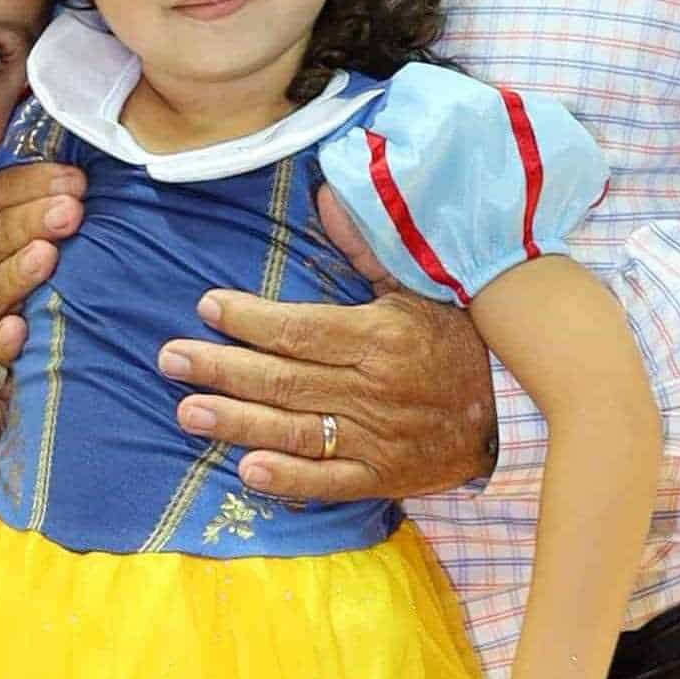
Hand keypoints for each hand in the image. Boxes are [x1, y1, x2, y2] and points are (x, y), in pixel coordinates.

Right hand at [0, 159, 84, 362]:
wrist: (106, 335)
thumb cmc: (96, 259)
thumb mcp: (86, 222)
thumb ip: (79, 193)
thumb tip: (95, 165)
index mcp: (6, 220)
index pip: (1, 193)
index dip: (33, 183)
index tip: (79, 182)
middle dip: (31, 219)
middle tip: (71, 212)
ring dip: (18, 269)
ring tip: (46, 256)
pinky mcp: (1, 349)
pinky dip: (1, 337)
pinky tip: (18, 328)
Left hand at [164, 193, 497, 506]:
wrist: (509, 413)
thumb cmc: (456, 342)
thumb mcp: (421, 287)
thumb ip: (369, 248)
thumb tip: (329, 196)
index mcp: (379, 338)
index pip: (300, 329)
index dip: (248, 320)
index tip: (206, 307)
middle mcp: (372, 390)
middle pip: (283, 380)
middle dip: (222, 369)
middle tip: (170, 359)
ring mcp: (375, 438)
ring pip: (295, 430)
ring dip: (237, 422)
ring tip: (188, 411)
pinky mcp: (380, 477)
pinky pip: (329, 482)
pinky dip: (288, 480)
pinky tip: (247, 470)